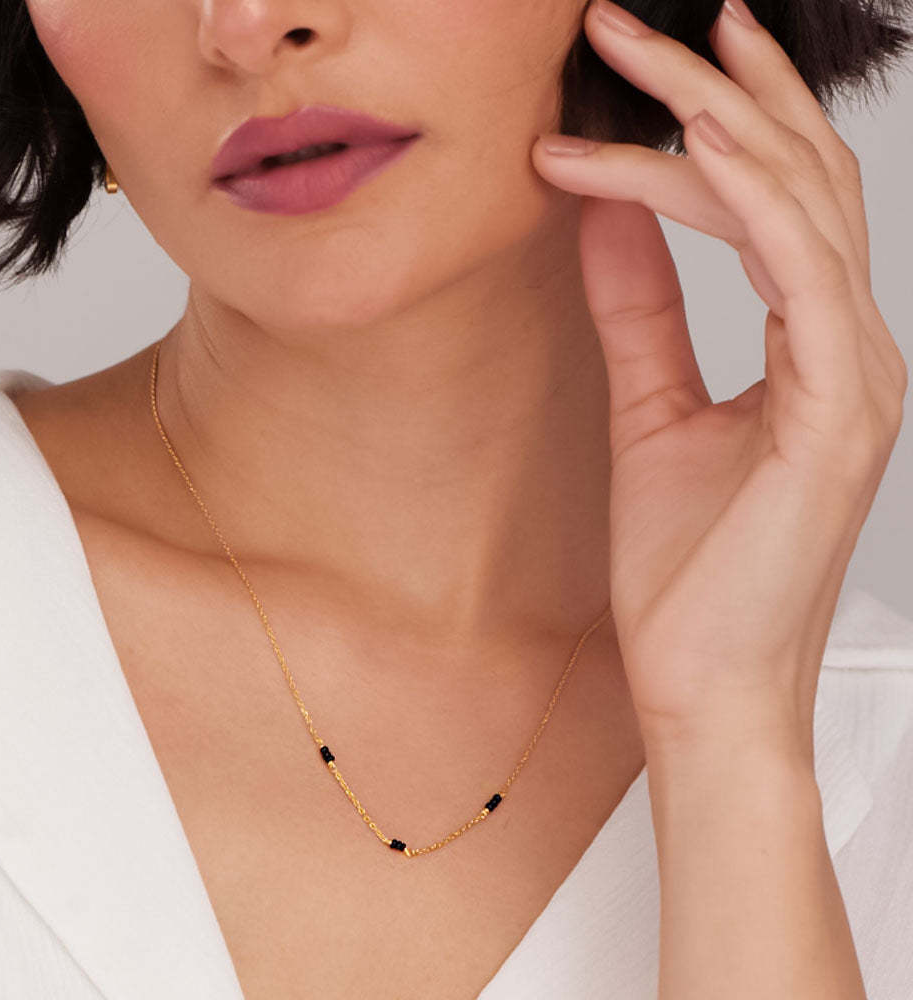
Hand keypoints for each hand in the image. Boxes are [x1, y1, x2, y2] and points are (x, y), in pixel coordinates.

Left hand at [531, 0, 907, 756]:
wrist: (700, 680)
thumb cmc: (686, 570)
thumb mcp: (647, 409)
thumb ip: (637, 310)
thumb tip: (604, 219)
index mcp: (811, 348)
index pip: (769, 203)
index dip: (703, 128)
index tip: (623, 79)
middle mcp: (849, 347)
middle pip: (794, 178)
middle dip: (717, 88)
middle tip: (633, 23)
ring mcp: (857, 376)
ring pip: (803, 205)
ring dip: (723, 119)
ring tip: (646, 52)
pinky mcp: (839, 410)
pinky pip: (800, 272)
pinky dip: (746, 200)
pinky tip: (684, 146)